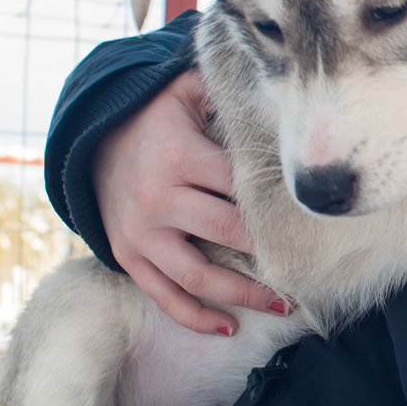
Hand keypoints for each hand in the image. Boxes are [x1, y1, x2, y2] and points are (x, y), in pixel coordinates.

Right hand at [92, 67, 286, 334]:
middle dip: (270, 254)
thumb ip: (224, 88)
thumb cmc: (156, 117)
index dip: (277, 204)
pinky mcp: (127, 256)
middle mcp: (157, 198)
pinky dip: (194, 317)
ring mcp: (140, 232)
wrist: (92, 142)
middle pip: (225, 234)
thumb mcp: (183, 91)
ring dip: (242, 295)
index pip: (238, 186)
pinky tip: (228, 327)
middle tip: (311, 268)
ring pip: (196, 276)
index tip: (315, 220)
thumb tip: (276, 78)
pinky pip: (162, 295)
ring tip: (282, 304)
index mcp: (179, 155)